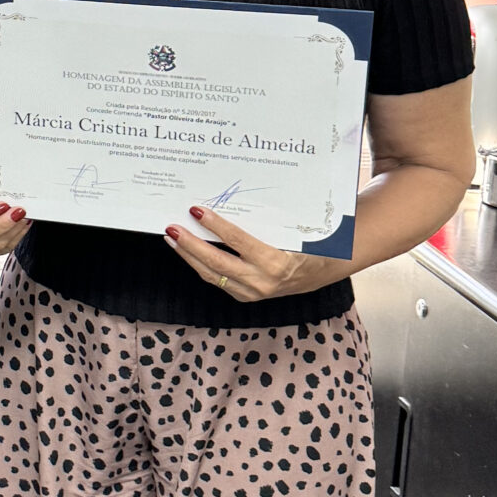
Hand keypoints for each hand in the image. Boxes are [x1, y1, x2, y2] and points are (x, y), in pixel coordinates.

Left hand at [164, 206, 346, 304]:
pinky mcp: (246, 297)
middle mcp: (263, 281)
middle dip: (190, 245)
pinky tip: (188, 252)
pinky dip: (200, 266)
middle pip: (217, 263)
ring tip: (173, 238)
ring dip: (189, 256)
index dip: (215, 226)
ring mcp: (253, 292)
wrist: (324, 270)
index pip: (238, 241)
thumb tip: (228, 199)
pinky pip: (217, 281)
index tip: (197, 210)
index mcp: (277, 262)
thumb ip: (265, 220)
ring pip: (212, 275)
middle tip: (172, 227)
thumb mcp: (293, 229)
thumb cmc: (309, 242)